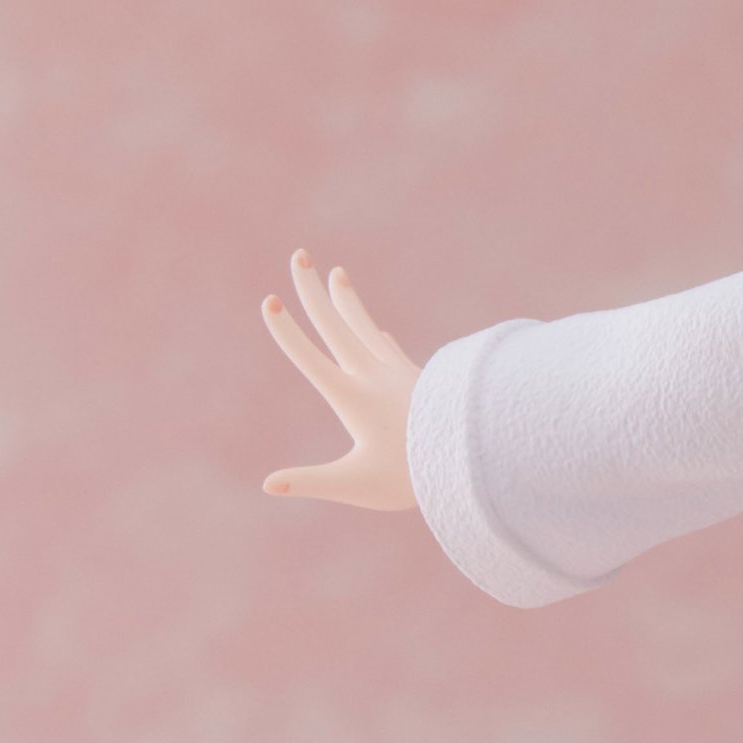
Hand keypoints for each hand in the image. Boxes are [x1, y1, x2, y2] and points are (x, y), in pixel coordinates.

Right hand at [262, 251, 420, 510]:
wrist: (475, 462)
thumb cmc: (411, 479)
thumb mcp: (355, 484)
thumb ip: (310, 481)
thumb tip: (267, 486)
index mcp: (353, 399)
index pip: (311, 359)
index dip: (288, 332)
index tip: (270, 301)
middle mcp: (373, 378)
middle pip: (336, 326)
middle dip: (313, 291)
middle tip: (299, 255)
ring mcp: (398, 375)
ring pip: (365, 329)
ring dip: (348, 301)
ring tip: (338, 273)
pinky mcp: (419, 381)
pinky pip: (391, 351)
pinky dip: (377, 337)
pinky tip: (378, 331)